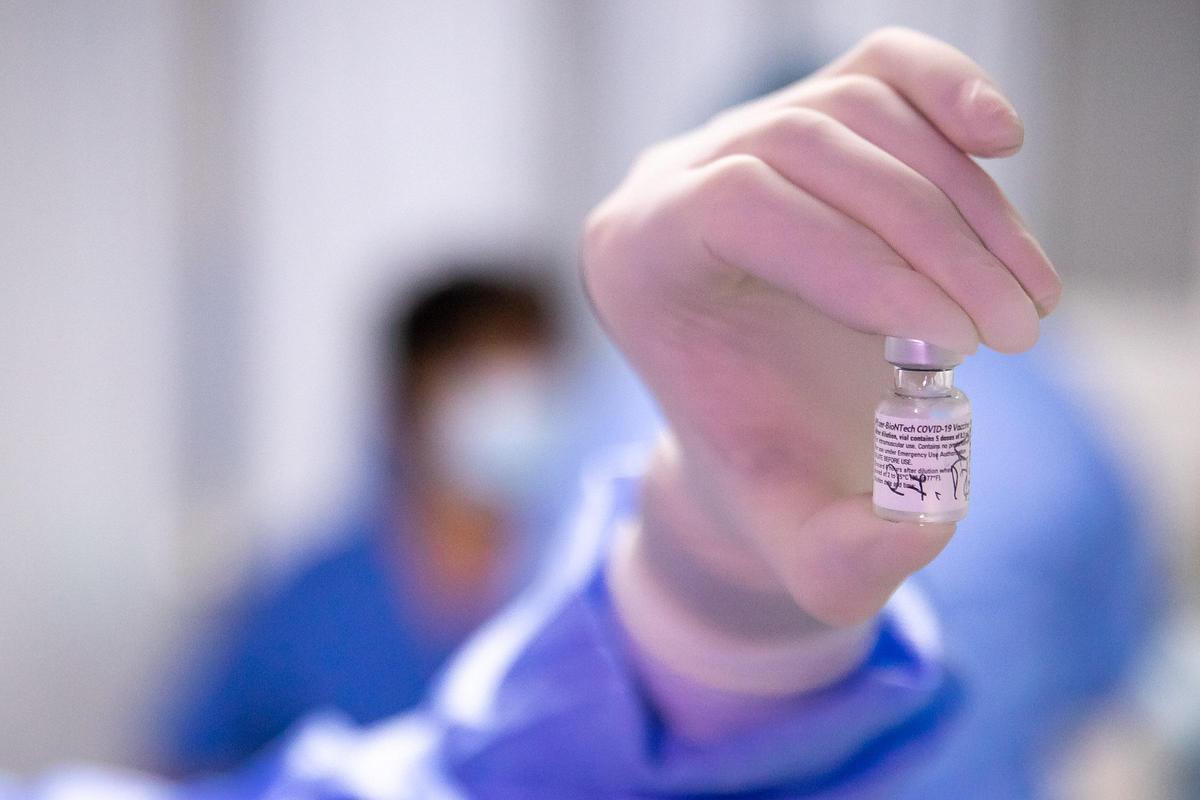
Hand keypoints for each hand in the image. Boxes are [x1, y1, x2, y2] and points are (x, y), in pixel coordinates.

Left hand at [584, 28, 1060, 631]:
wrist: (782, 427)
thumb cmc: (777, 475)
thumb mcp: (802, 545)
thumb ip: (845, 562)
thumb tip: (923, 518)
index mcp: (637, 259)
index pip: (738, 206)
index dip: (853, 260)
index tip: (948, 341)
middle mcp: (674, 177)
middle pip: (807, 150)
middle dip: (930, 242)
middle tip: (1013, 331)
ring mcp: (742, 132)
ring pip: (859, 114)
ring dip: (966, 205)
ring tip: (1025, 300)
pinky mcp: (811, 111)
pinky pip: (880, 70)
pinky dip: (949, 91)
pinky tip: (1002, 144)